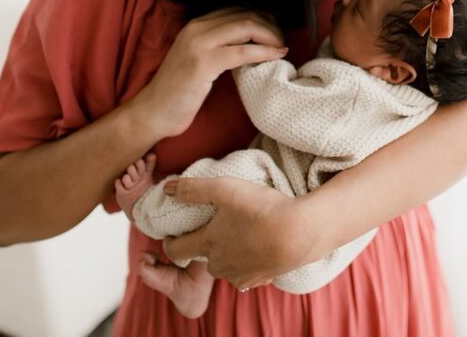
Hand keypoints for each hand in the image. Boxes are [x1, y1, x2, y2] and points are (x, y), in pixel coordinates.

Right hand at [133, 7, 286, 137]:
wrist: (153, 112)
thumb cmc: (179, 91)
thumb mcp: (200, 60)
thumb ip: (220, 46)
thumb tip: (253, 42)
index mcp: (197, 24)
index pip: (237, 10)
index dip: (262, 18)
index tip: (276, 33)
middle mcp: (197, 28)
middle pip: (245, 15)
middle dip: (271, 26)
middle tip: (282, 42)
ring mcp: (199, 44)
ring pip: (246, 27)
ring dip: (271, 36)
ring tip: (282, 48)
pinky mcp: (203, 63)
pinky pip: (243, 51)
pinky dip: (265, 52)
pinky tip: (277, 56)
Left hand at [160, 176, 323, 290]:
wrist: (299, 233)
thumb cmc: (261, 209)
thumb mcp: (224, 189)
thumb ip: (193, 188)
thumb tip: (166, 188)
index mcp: (207, 243)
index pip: (175, 250)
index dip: (170, 243)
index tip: (172, 235)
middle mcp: (220, 264)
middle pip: (203, 259)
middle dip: (204, 246)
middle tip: (214, 228)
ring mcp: (241, 275)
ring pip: (226, 267)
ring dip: (227, 255)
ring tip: (239, 236)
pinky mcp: (261, 279)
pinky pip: (247, 274)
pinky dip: (248, 263)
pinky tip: (258, 248)